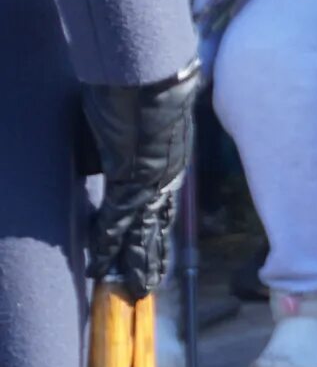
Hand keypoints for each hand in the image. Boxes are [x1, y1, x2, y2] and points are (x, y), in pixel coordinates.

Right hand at [80, 66, 201, 297]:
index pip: (157, 208)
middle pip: (155, 226)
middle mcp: (164, 180)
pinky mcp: (131, 181)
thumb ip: (121, 149)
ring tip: (133, 290)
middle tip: (146, 285)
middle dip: (149, 257)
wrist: (154, 77)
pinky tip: (101, 265)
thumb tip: (99, 161)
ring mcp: (150, 183)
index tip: (151, 250)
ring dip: (132, 262)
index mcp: (166, 167)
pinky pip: (118, 220)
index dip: (152, 232)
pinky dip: (108, 244)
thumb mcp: (135, 126)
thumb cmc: (142, 90)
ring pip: (141, 232)